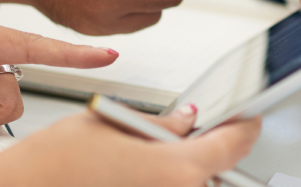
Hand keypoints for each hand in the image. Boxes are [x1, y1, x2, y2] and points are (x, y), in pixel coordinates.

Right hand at [0, 105, 261, 186]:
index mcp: (177, 168)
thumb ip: (159, 124)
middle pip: (212, 171)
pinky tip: (133, 172)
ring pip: (189, 185)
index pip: (233, 146)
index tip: (247, 120)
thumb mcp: (111, 123)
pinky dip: (159, 181)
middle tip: (183, 134)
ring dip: (179, 170)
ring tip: (142, 156)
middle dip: (202, 150)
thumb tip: (184, 121)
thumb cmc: (54, 163)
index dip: (244, 127)